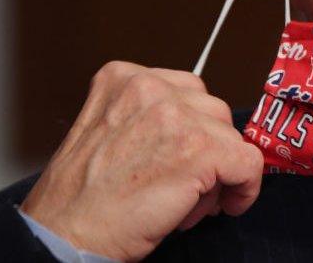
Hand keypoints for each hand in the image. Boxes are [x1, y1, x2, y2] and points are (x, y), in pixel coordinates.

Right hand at [20, 62, 263, 261]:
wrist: (64, 235)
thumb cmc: (82, 198)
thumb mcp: (109, 131)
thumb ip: (149, 117)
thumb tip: (202, 129)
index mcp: (123, 78)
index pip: (186, 92)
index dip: (193, 130)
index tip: (187, 157)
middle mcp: (150, 87)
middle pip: (212, 111)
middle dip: (207, 149)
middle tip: (186, 186)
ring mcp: (177, 115)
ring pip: (230, 137)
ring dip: (219, 171)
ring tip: (187, 200)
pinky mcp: (200, 148)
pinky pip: (248, 162)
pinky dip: (245, 187)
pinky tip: (227, 204)